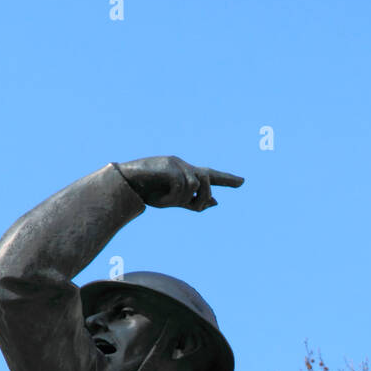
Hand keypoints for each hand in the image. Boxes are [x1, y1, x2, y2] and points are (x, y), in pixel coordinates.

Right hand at [115, 156, 243, 211]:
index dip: (227, 179)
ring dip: (183, 198)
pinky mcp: (168, 165)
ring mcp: (176, 164)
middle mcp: (184, 166)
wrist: (127, 185)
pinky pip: (181, 185)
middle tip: (191, 206)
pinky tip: (162, 201)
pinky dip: (173, 198)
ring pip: (195, 184)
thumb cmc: (149, 192)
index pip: (211, 175)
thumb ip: (194, 201)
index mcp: (187, 174)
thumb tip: (215, 203)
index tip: (243, 182)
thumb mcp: (175, 201)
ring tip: (167, 202)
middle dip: (203, 196)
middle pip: (207, 179)